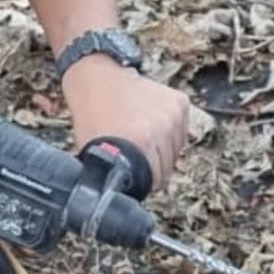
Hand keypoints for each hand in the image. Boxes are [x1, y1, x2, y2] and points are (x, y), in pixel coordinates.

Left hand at [62, 59, 189, 190]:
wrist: (96, 79)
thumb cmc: (91, 115)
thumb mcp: (94, 152)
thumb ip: (116, 173)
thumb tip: (127, 194)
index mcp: (141, 142)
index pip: (156, 181)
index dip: (143, 183)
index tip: (134, 178)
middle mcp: (162, 127)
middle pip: (168, 167)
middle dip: (152, 168)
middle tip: (135, 157)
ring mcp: (173, 113)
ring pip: (176, 150)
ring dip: (162, 152)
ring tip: (141, 141)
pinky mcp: (180, 102)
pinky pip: (181, 132)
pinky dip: (170, 135)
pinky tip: (151, 127)